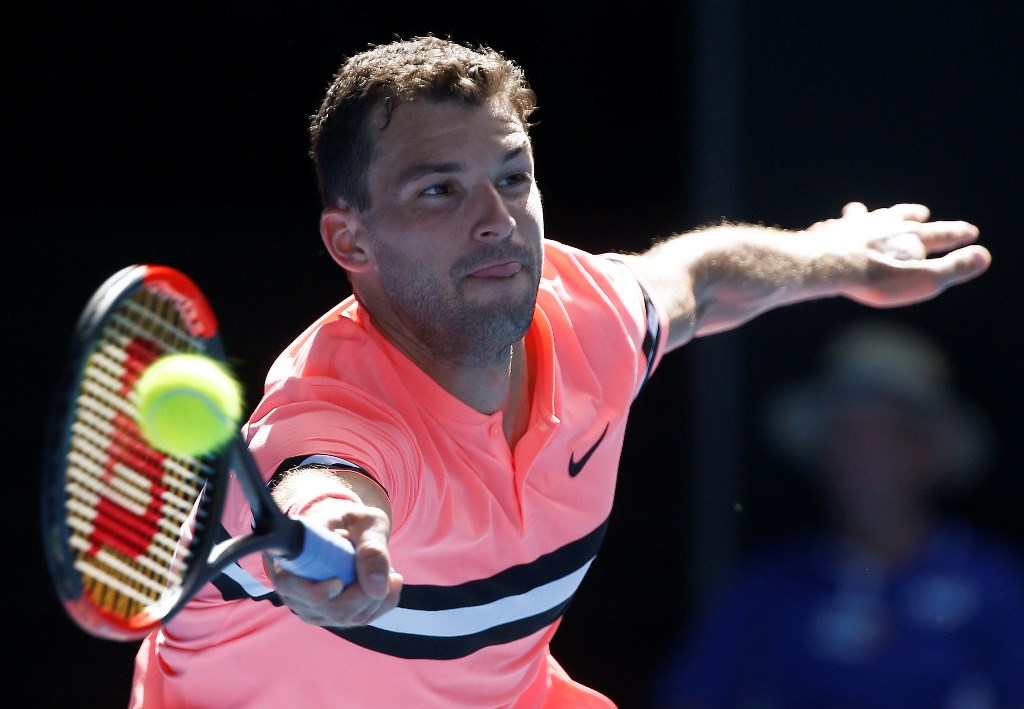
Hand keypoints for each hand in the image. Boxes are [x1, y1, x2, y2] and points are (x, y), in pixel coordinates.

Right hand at [265, 497, 402, 627]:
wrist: (353, 530)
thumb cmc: (355, 522)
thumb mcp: (367, 524)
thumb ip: (372, 549)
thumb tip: (376, 588)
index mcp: (293, 553)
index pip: (288, 584)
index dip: (314, 591)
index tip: (339, 582)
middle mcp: (295, 586)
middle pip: (328, 609)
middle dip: (365, 594)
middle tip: (389, 572)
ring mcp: (311, 605)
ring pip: (346, 617)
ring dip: (377, 598)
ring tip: (390, 572)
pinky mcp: (331, 614)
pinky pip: (359, 619)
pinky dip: (382, 604)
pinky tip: (390, 583)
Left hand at [807, 202, 990, 306]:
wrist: (826, 265)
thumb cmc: (876, 278)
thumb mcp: (923, 279)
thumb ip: (953, 268)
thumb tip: (983, 256)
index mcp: (910, 236)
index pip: (941, 233)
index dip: (957, 234)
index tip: (971, 232)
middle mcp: (883, 225)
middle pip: (901, 216)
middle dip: (912, 215)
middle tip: (920, 212)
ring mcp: (853, 226)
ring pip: (865, 215)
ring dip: (871, 214)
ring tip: (865, 210)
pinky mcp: (827, 233)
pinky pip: (832, 226)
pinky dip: (834, 226)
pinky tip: (828, 227)